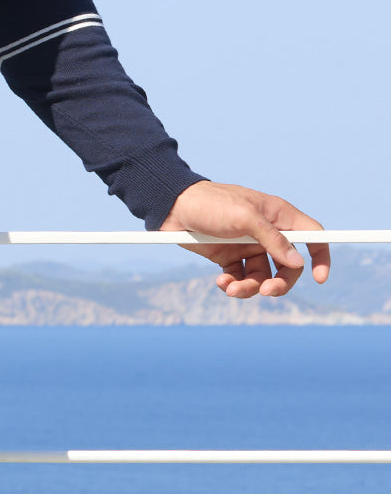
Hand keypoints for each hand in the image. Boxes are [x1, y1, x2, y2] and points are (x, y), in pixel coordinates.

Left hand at [160, 180, 327, 298]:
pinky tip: (221, 282)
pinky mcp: (228, 256)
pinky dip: (234, 284)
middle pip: (289, 265)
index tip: (321, 278)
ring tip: (231, 289)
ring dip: (251, 288)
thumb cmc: (210, 203)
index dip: (321, 256)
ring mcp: (247, 246)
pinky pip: (241, 278)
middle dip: (280, 282)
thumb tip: (297, 262)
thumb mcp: (244, 216)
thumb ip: (272, 238)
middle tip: (266, 291)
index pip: (312, 235)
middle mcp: (266, 232)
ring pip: (263, 276)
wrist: (172, 207)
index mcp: (278, 215)